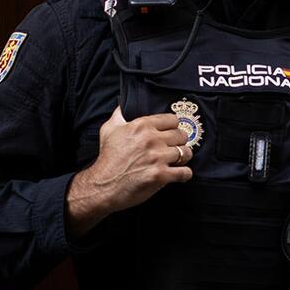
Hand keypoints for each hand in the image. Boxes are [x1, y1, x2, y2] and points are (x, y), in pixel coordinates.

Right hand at [66, 107, 193, 236]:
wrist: (103, 185)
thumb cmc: (107, 158)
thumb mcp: (108, 130)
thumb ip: (119, 115)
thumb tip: (124, 104)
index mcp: (141, 126)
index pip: (172, 119)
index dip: (173, 127)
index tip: (171, 133)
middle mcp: (151, 139)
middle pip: (182, 135)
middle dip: (179, 142)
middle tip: (173, 148)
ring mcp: (157, 157)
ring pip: (186, 153)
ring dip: (182, 158)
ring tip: (176, 162)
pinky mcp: (161, 175)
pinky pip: (185, 172)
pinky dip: (184, 174)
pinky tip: (178, 174)